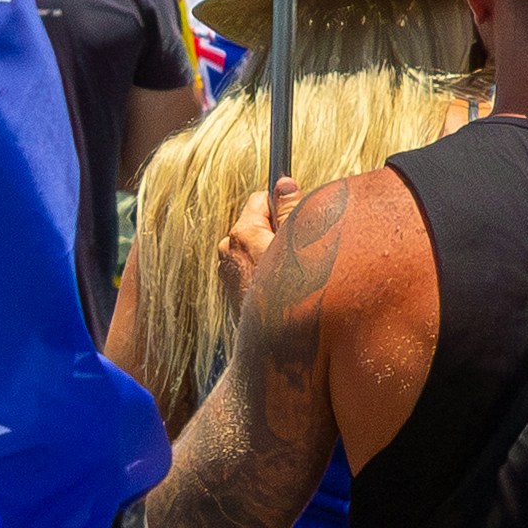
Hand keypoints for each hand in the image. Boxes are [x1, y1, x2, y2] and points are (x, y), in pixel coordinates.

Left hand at [217, 175, 294, 312]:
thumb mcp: (299, 243)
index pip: (260, 199)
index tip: (296, 217)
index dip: (282, 205)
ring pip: (256, 248)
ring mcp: (228, 273)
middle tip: (298, 253)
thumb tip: (284, 183)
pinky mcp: (233, 292)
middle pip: (258, 224)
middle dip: (278, 233)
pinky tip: (281, 290)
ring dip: (273, 255)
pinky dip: (267, 273)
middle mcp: (229, 251)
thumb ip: (291, 209)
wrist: (280, 344)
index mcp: (242, 234)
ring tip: (291, 276)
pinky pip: (253, 270)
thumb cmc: (293, 292)